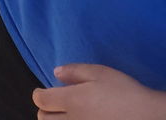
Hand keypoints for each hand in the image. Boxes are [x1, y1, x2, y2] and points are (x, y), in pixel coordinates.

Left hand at [33, 64, 165, 118]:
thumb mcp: (100, 73)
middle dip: (45, 110)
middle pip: (43, 118)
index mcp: (72, 100)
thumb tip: (55, 73)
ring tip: (67, 115)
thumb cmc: (125, 92)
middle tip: (55, 104)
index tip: (43, 92)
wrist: (147, 117)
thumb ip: (74, 71)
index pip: (41, 100)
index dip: (39, 94)